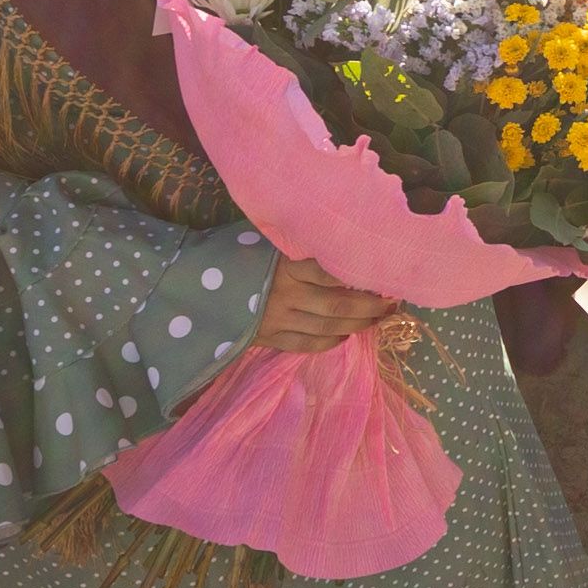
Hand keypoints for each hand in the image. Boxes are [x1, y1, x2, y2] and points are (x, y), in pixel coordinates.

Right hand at [250, 253, 400, 355]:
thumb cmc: (235, 256)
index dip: (361, 276)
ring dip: (358, 324)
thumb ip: (296, 247)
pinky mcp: (268, 339)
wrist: (194, 287)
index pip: (331, 271)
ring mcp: (277, 320)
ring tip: (378, 319)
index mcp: (286, 265)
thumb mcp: (265, 242)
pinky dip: (330, 342)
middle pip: (338, 304)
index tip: (383, 275)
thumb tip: (337, 244)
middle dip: (370, 306)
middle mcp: (285, 294)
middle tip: (392, 303)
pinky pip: (307, 344)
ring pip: (327, 327)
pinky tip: (346, 335)